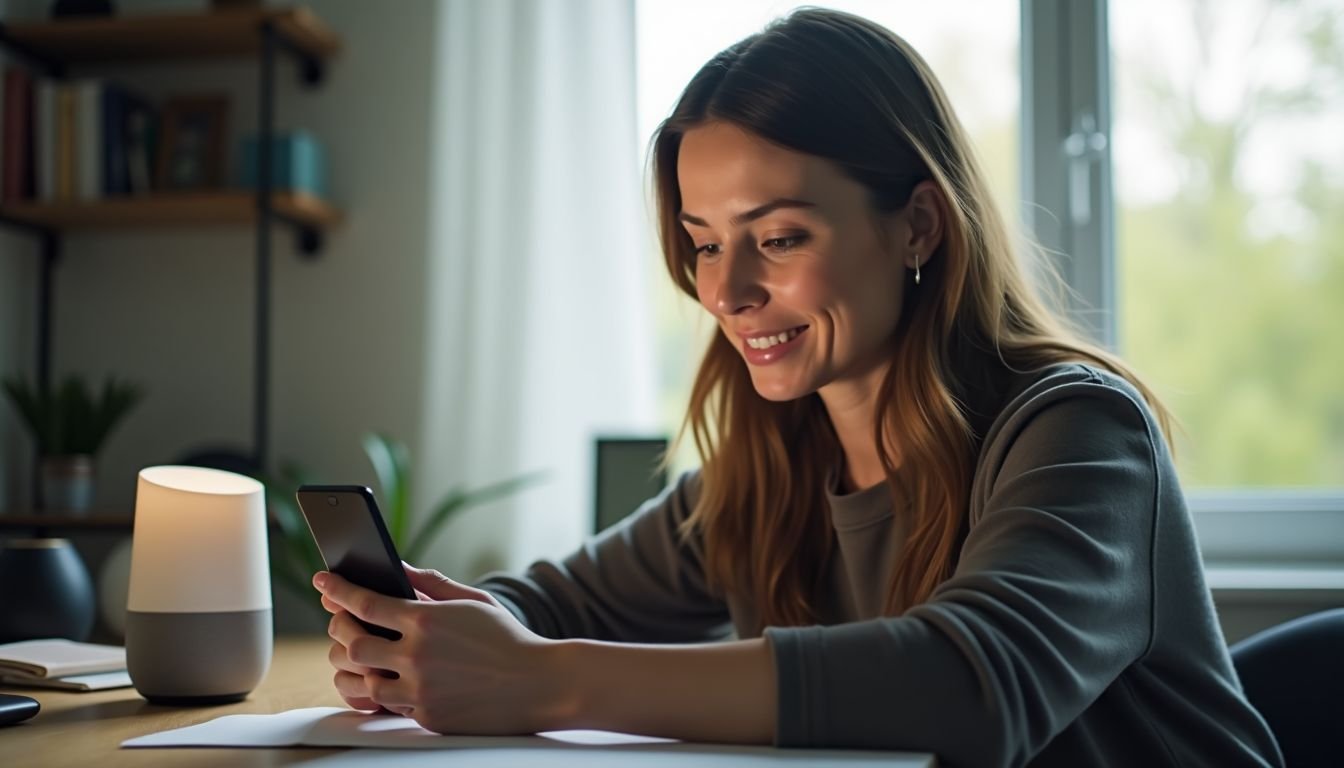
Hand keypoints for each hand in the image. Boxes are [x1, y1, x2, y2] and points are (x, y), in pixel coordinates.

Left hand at [316, 564, 563, 734]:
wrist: (539, 684)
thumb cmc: (507, 638)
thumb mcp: (472, 601)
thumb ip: (430, 582)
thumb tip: (395, 566)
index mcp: (428, 621)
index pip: (366, 603)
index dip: (338, 590)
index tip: (322, 580)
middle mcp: (418, 656)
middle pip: (354, 644)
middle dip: (339, 629)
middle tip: (338, 619)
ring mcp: (420, 691)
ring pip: (364, 680)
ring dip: (356, 666)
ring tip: (357, 652)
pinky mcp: (427, 717)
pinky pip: (390, 705)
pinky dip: (385, 689)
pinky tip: (387, 677)